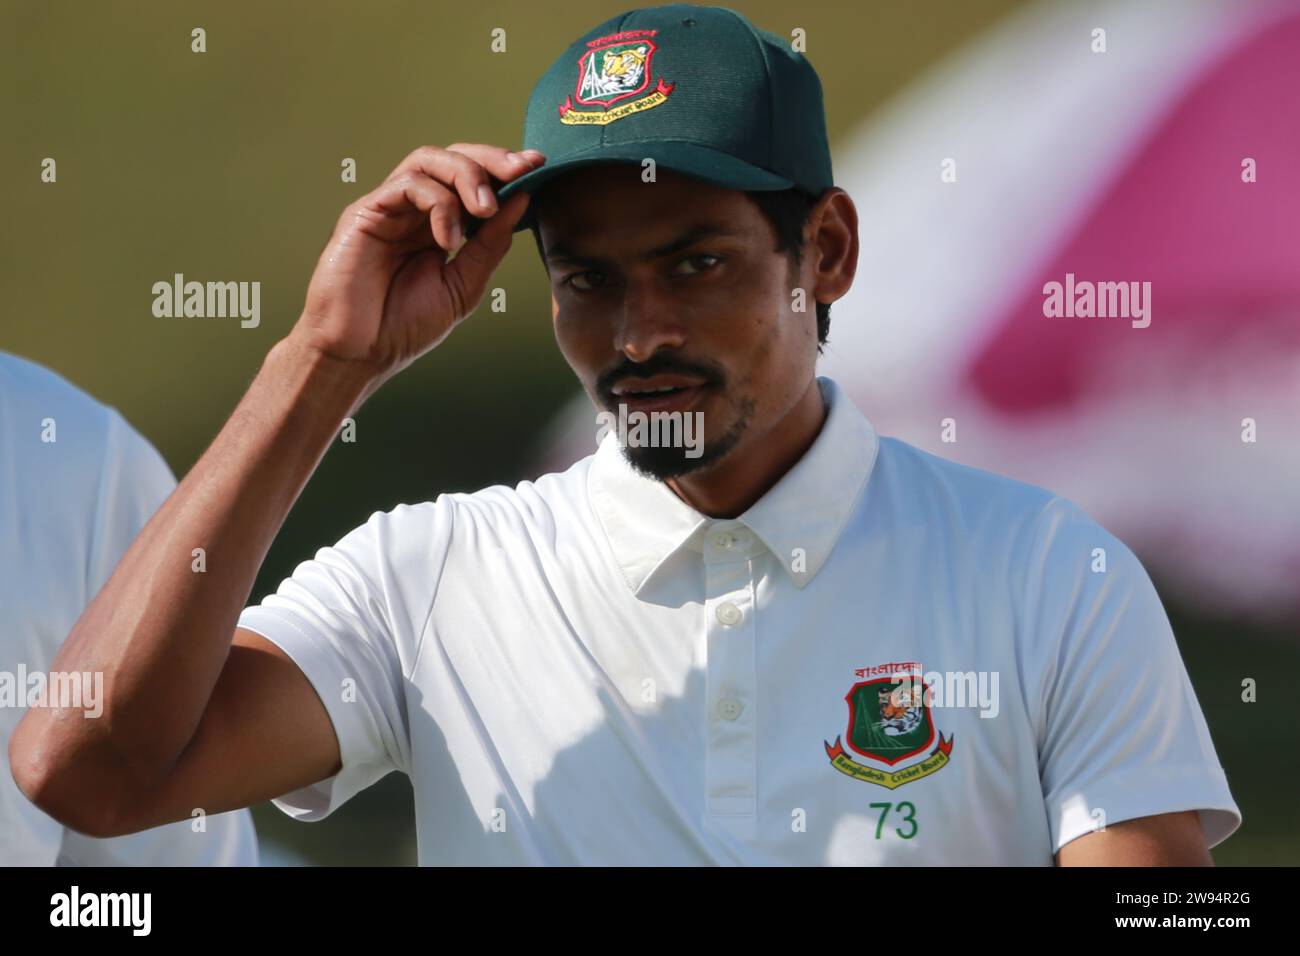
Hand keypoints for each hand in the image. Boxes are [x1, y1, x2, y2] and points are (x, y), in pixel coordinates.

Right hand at [293, 143, 544, 385]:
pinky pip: (408, 185)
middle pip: (454, 157)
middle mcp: (414, 209)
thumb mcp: (464, 284)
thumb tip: (522, 200)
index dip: (505, 169)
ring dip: (467, 176)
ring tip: (486, 208)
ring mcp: (389, 207)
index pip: (474, 180)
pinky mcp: (366, 212)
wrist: (359, 353)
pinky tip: (448, 240)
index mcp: (439, 225)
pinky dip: (438, 205)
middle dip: (492, 159)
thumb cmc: (405, 325)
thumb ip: (491, 244)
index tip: (538, 167)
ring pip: (430, 160)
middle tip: (522, 170)